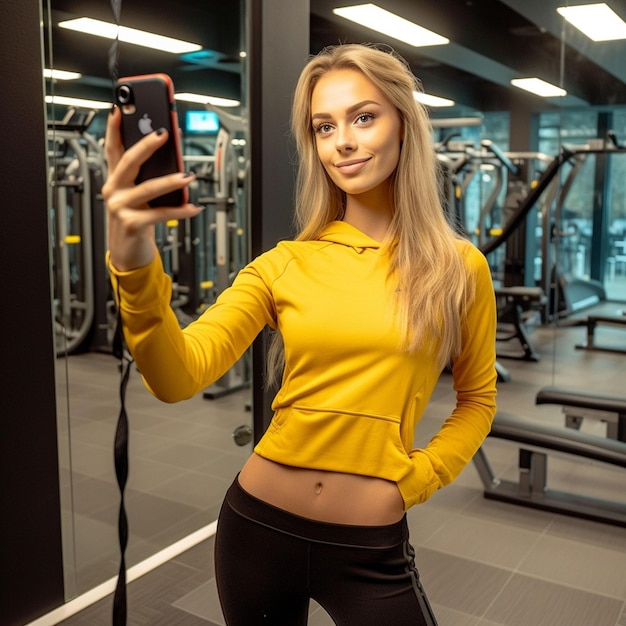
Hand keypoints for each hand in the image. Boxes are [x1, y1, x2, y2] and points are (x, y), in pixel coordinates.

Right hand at [103, 105, 201, 270]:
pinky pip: (160, 214)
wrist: (128, 252)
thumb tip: (173, 162)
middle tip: (163, 134)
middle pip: (128, 162)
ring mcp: (121, 207)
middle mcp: (114, 190)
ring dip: (170, 181)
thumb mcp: (138, 195)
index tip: (119, 108)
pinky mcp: (133, 224)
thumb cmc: (136, 219)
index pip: (112, 148)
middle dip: (146, 146)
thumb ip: (148, 177)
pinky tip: (193, 207)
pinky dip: (180, 211)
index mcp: (115, 179)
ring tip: (187, 176)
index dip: (114, 128)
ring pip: (148, 189)